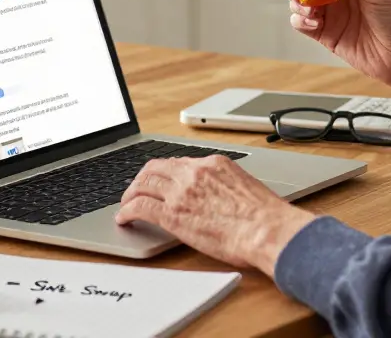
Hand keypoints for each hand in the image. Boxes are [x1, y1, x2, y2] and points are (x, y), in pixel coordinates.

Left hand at [114, 156, 315, 276]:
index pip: (180, 162)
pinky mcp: (172, 214)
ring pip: (143, 184)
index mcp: (214, 163)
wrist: (266, 229)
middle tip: (136, 189)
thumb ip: (226, 186)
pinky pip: (140, 207)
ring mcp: (181, 191)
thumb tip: (221, 198)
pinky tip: (124, 219)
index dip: (166, 172)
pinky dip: (127, 211)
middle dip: (143, 178)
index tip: (161, 179)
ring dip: (130, 193)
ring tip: (126, 204)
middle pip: (156, 168)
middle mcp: (195, 172)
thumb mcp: (245, 187)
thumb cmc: (265, 216)